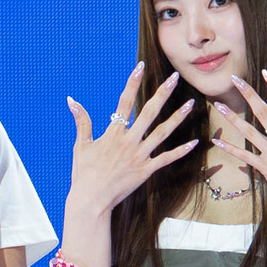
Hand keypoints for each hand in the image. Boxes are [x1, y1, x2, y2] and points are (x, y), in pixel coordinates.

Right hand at [64, 64, 198, 216]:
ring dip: (178, 117)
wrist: (91, 200)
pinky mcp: (146, 171)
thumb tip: (71, 100)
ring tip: (191, 103)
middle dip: (162, 93)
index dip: (132, 83)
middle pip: (149, 112)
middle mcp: (128, 141)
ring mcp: (139, 155)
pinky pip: (166, 159)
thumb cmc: (83, 173)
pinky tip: (194, 142)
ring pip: (162, 132)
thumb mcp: (81, 145)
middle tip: (175, 77)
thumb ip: (81, 121)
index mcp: (113, 132)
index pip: (124, 102)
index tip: (140, 67)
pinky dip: (181, 151)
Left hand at [210, 69, 266, 213]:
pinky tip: (216, 141)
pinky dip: (229, 149)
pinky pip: (243, 156)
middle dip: (248, 93)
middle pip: (262, 112)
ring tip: (218, 105)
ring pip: (248, 131)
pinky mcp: (263, 167)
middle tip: (234, 79)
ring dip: (232, 117)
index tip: (265, 73)